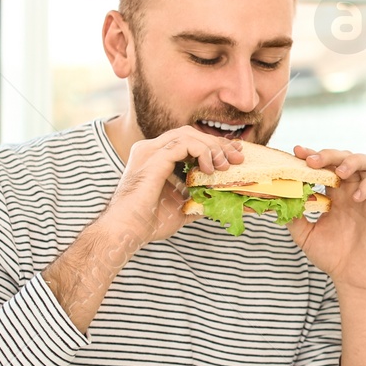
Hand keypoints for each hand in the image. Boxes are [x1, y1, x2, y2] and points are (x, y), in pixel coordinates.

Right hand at [101, 125, 244, 248]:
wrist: (128, 232)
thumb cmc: (150, 222)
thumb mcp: (183, 207)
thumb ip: (201, 198)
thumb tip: (225, 199)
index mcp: (156, 157)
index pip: (189, 141)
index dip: (214, 145)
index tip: (235, 154)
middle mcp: (151, 149)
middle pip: (191, 133)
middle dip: (218, 143)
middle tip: (238, 157)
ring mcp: (150, 151)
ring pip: (189, 134)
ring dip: (212, 147)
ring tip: (224, 165)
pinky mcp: (153, 158)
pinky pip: (183, 144)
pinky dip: (201, 152)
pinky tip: (208, 169)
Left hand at [286, 145, 365, 294]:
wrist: (353, 277)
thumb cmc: (333, 257)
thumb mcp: (305, 235)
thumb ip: (293, 217)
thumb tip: (278, 199)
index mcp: (335, 194)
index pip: (325, 166)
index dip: (313, 155)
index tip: (297, 153)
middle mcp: (352, 190)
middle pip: (345, 157)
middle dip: (329, 155)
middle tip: (312, 161)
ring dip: (353, 161)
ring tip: (339, 171)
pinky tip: (356, 196)